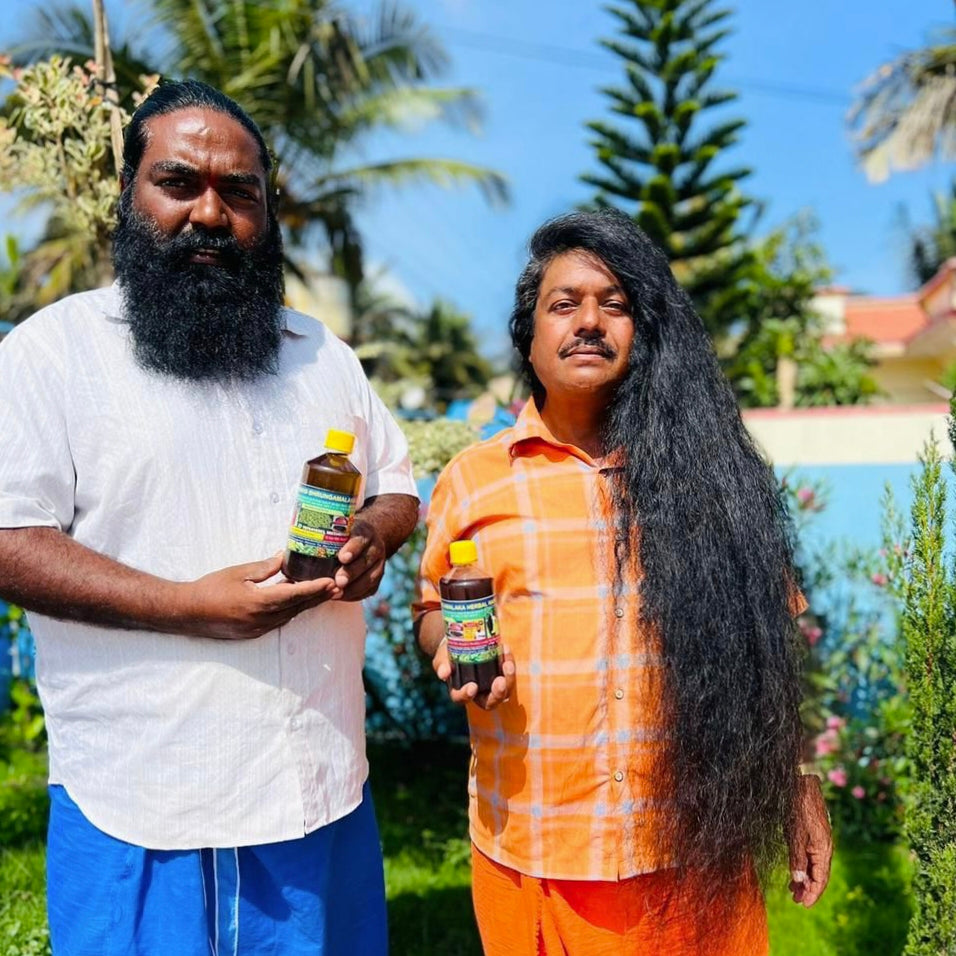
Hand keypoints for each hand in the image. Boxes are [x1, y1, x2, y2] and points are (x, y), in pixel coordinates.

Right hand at [179, 553, 338, 639]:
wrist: (187, 613)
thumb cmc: (210, 588)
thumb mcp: (238, 572)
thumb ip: (265, 567)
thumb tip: (285, 558)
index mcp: (257, 602)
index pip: (294, 595)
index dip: (315, 589)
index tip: (331, 582)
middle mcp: (261, 619)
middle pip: (297, 607)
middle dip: (318, 597)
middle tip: (338, 586)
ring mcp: (258, 629)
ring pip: (290, 615)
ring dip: (307, 604)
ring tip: (325, 592)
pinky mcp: (254, 632)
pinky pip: (279, 620)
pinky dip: (292, 610)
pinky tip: (300, 601)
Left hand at [333, 519, 386, 600]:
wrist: (365, 541)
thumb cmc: (343, 535)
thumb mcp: (338, 529)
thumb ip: (326, 535)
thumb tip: (299, 543)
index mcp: (364, 532)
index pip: (359, 540)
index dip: (352, 549)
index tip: (341, 558)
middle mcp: (375, 548)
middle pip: (365, 562)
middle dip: (351, 573)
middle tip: (338, 581)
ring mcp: (379, 564)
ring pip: (370, 578)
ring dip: (353, 588)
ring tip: (336, 594)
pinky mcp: (377, 579)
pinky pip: (369, 589)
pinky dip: (355, 595)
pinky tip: (340, 597)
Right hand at [432, 640, 515, 710]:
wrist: (460, 642)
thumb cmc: (449, 654)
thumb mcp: (442, 658)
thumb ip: (442, 665)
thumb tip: (443, 674)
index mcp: (460, 692)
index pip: (462, 699)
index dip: (467, 695)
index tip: (472, 686)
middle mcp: (478, 693)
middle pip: (490, 701)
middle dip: (497, 694)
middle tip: (500, 681)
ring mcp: (491, 684)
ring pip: (505, 690)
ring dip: (509, 678)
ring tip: (507, 664)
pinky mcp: (501, 673)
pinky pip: (509, 673)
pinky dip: (509, 662)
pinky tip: (505, 650)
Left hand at [788, 774, 832, 907]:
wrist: (802, 783)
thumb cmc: (798, 806)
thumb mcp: (794, 833)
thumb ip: (796, 857)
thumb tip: (798, 880)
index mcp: (823, 849)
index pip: (821, 878)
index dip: (813, 893)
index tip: (804, 906)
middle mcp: (824, 848)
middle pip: (818, 875)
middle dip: (808, 889)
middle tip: (797, 902)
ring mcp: (819, 842)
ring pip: (813, 866)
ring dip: (804, 879)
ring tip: (794, 892)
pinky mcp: (812, 836)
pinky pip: (809, 856)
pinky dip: (802, 866)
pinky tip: (795, 873)